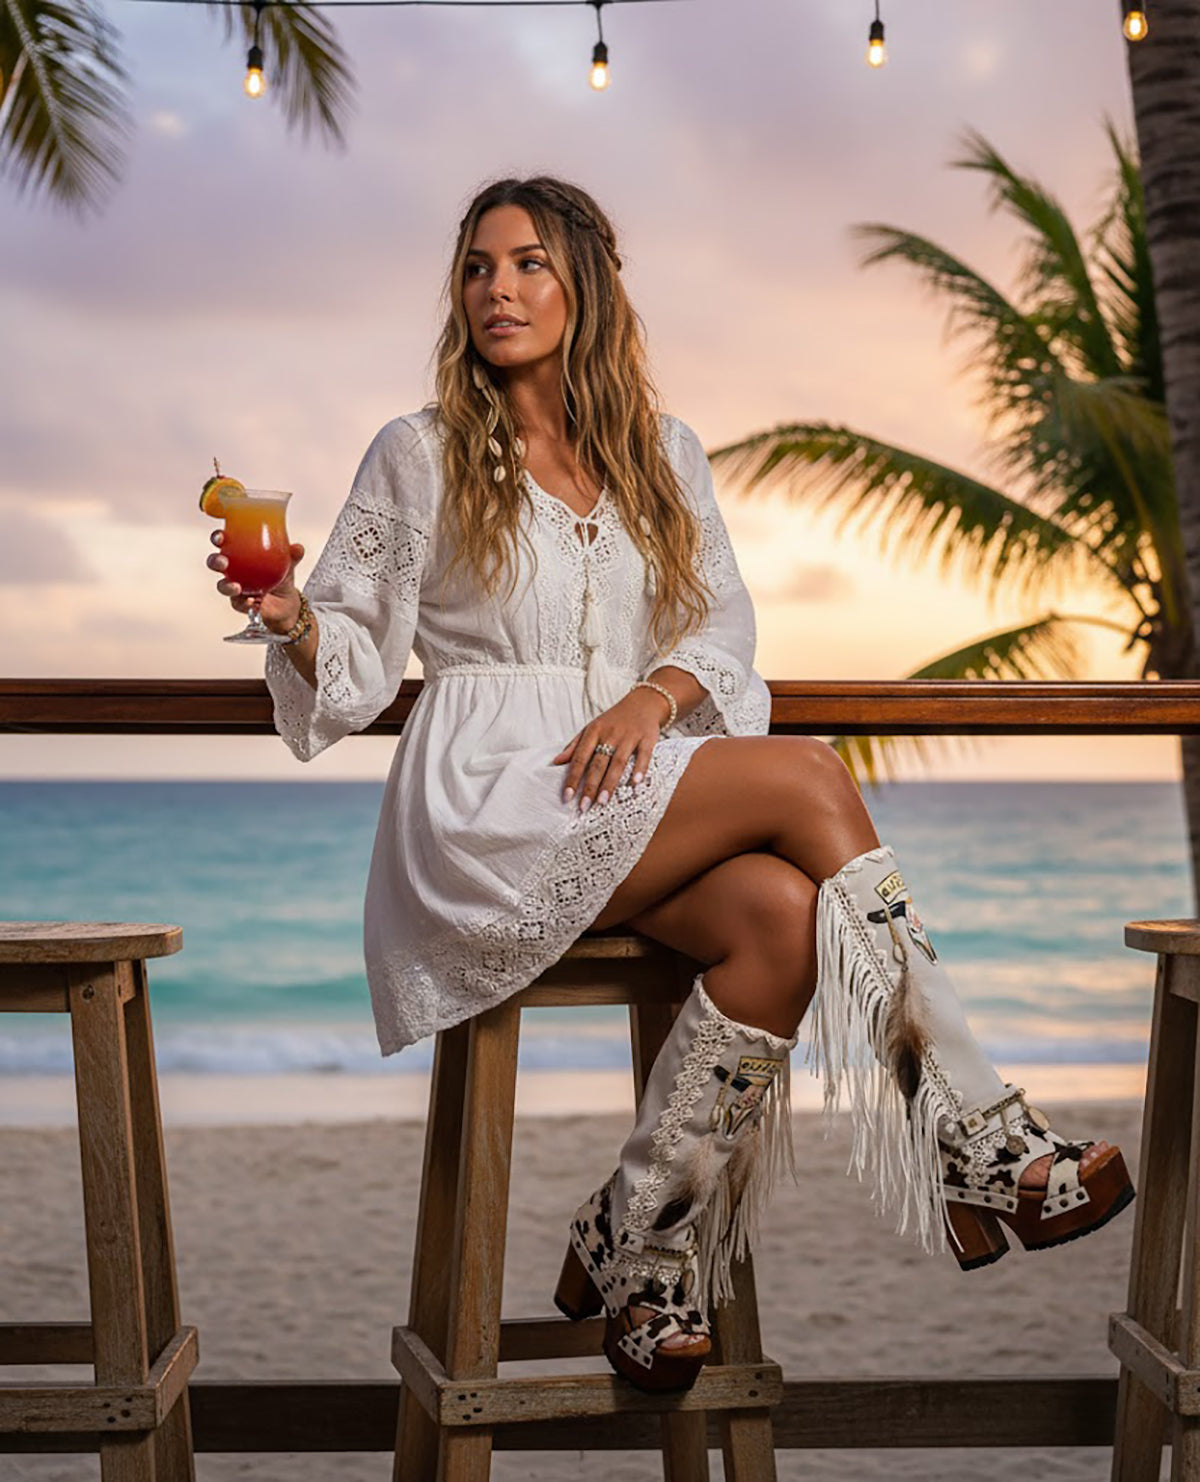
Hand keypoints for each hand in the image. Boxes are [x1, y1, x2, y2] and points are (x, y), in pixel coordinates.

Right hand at [207, 530, 306, 634]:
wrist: (287, 602)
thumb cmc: (280, 576)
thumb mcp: (288, 563)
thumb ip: (292, 555)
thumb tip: (297, 548)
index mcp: (240, 553)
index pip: (224, 542)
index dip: (218, 538)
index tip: (220, 536)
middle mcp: (233, 569)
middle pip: (216, 563)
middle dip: (215, 561)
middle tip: (223, 562)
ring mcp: (234, 586)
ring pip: (222, 585)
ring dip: (226, 585)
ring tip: (236, 587)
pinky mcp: (240, 603)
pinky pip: (238, 603)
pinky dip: (244, 603)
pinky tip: (252, 602)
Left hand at [553, 687, 670, 811]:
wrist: (644, 702)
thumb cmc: (614, 720)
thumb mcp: (591, 728)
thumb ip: (574, 746)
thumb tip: (555, 762)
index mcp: (593, 732)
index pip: (580, 758)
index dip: (573, 778)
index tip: (567, 796)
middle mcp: (610, 734)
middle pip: (598, 763)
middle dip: (590, 786)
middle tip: (584, 806)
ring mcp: (629, 736)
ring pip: (618, 762)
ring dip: (610, 783)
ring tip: (602, 802)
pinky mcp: (647, 738)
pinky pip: (643, 756)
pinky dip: (640, 769)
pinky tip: (635, 784)